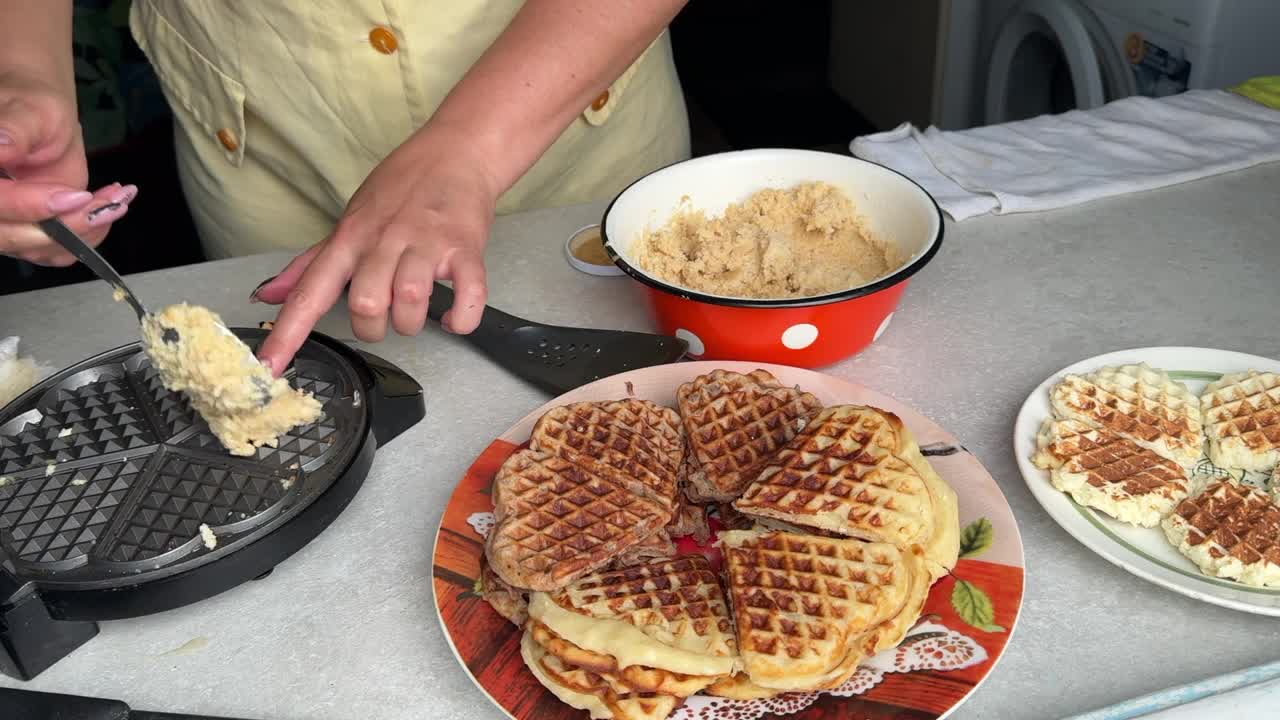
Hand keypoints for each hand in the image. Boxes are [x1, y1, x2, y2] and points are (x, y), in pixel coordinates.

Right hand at [0, 69, 135, 265]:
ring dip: (86, 230)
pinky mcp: (31, 232)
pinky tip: (110, 205)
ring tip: (117, 199)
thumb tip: (1, 146)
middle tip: (109, 204)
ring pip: (40, 248)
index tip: (74, 196)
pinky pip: (60, 250)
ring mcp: (6, 223)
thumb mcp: (28, 111)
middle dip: (68, 225)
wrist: (43, 119)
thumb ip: (14, 130)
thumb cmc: (31, 107)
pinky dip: (91, 233)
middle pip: (12, 236)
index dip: (28, 206)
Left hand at [252, 125, 496, 373]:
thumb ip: (310, 265)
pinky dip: (461, 318)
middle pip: (365, 304)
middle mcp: (384, 241)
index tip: (270, 368)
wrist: (455, 153)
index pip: (309, 291)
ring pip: (410, 303)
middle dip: (373, 327)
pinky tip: (454, 318)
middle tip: (383, 316)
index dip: (287, 332)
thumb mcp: (349, 222)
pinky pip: (467, 295)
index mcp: (350, 239)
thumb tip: (266, 294)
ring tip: (415, 311)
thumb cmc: (401, 189)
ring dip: (411, 322)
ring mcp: (427, 245)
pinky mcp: (466, 249)